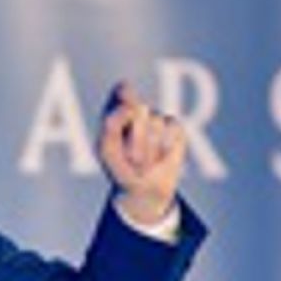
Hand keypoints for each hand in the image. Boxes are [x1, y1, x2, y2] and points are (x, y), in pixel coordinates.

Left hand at [99, 82, 185, 224]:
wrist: (140, 189)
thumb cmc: (118, 166)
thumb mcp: (106, 149)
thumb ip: (111, 124)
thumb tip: (129, 106)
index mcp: (116, 109)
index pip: (122, 91)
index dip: (125, 100)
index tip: (123, 114)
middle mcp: (138, 109)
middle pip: (139, 109)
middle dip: (134, 137)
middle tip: (129, 156)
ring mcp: (157, 117)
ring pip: (156, 123)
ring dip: (148, 149)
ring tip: (140, 162)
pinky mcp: (175, 128)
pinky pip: (172, 130)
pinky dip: (164, 149)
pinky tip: (158, 159)